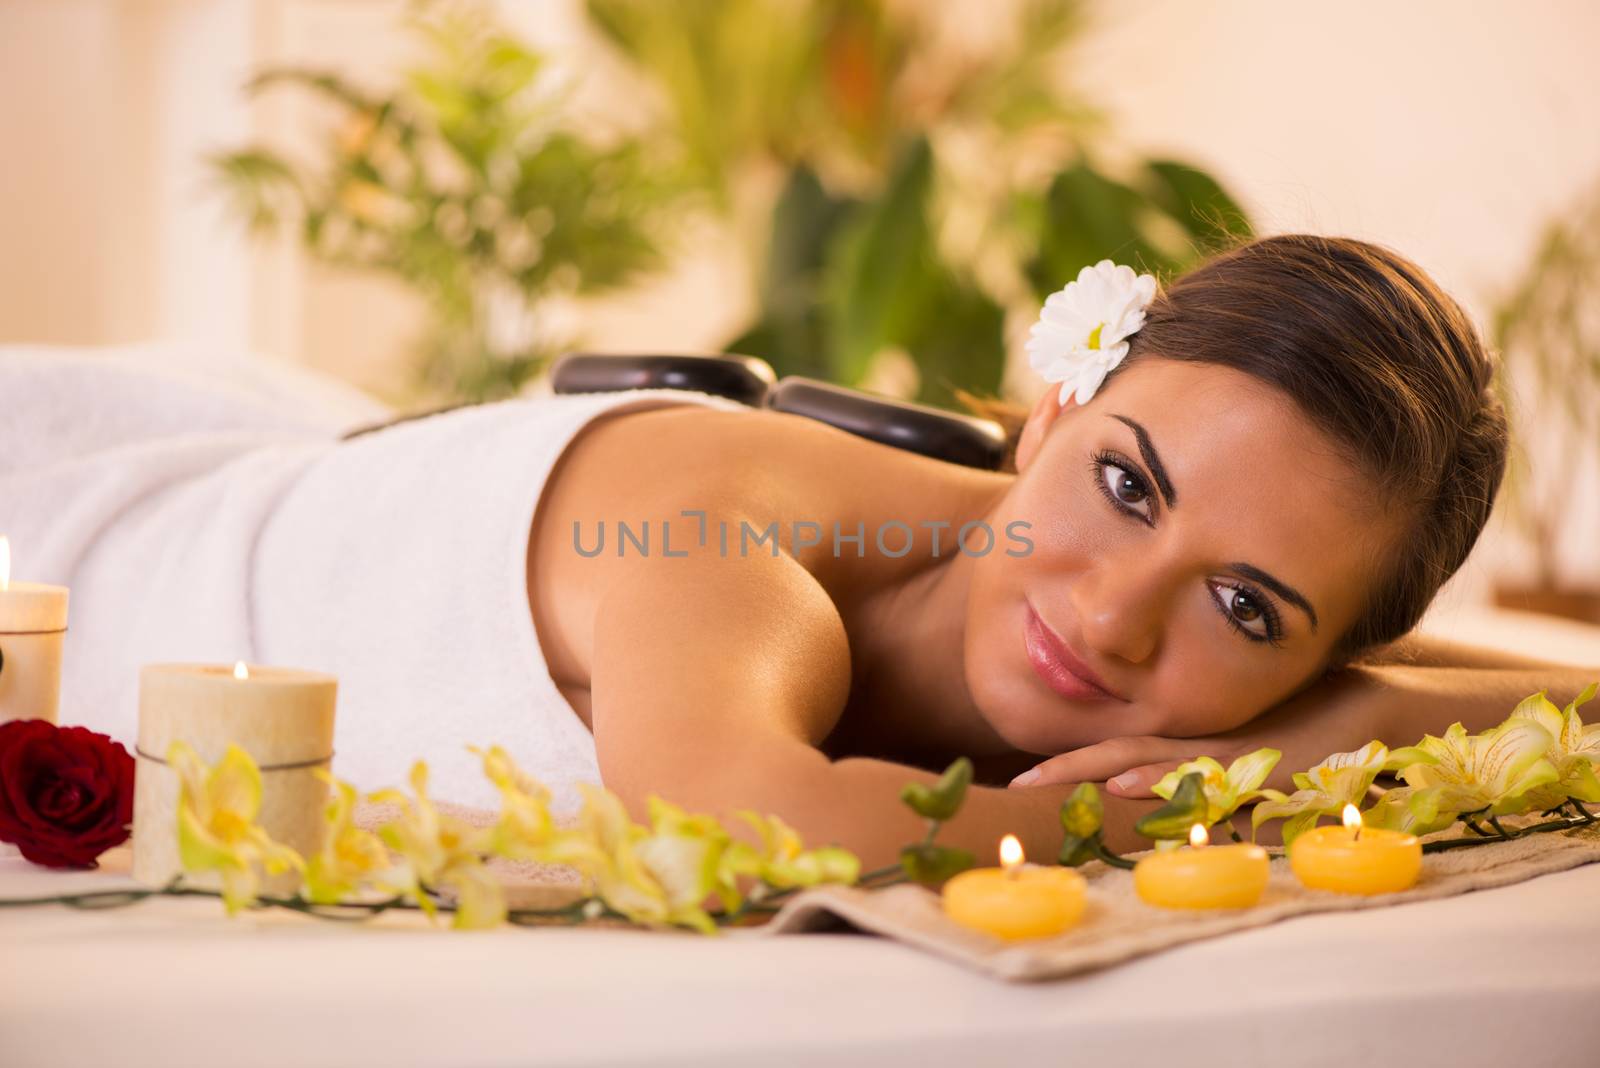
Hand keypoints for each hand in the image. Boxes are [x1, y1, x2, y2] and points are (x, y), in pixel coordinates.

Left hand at [1007, 667, 1385, 797]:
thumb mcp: (1252, 758)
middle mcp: (1198, 742)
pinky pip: (1200, 775)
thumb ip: (1212, 777)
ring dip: (1093, 772)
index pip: (1119, 748)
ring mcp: (1224, 751)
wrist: (1379, 710)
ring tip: (1042, 782)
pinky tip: (1125, 787)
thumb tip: (1165, 802)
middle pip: (1117, 751)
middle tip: (1014, 786)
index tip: (1024, 777)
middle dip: (1065, 770)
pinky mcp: (1255, 763)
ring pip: (1146, 760)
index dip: (1073, 762)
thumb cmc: (1317, 730)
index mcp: (1191, 739)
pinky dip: (1161, 781)